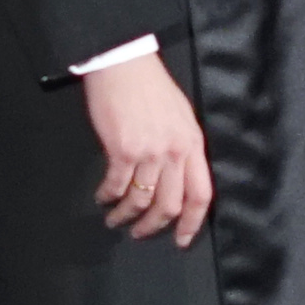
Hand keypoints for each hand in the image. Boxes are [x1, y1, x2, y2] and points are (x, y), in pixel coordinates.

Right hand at [83, 50, 213, 244]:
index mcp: (193, 144)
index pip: (201, 194)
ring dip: (125, 215)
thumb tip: (178, 177)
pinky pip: (116, 185)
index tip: (182, 240)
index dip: (192, 223)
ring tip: (115, 219)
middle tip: (140, 233)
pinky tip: (102, 198)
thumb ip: (183, 147)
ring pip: (140, 200)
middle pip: (169, 205)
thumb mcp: (181, 116)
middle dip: (153, 226)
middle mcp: (175, 152)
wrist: (124, 64)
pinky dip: (107, 196)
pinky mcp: (122, 150)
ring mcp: (149, 152)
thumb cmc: (151, 86)